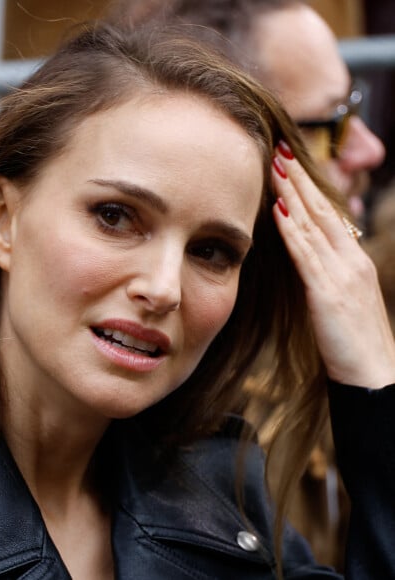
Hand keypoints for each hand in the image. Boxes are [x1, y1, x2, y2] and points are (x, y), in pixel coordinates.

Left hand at [272, 141, 394, 388]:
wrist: (373, 373)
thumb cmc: (354, 339)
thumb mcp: (341, 297)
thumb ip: (325, 272)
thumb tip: (304, 254)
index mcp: (353, 259)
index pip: (329, 215)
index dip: (309, 187)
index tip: (290, 165)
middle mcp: (350, 259)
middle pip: (322, 210)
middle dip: (299, 179)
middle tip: (279, 150)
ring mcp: (341, 273)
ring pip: (313, 224)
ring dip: (292, 193)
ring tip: (275, 166)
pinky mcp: (328, 292)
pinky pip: (306, 254)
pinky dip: (292, 229)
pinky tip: (278, 209)